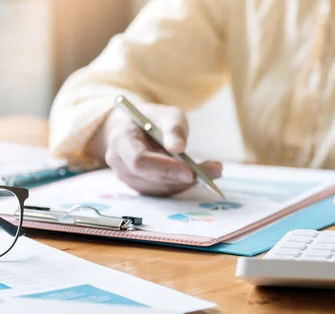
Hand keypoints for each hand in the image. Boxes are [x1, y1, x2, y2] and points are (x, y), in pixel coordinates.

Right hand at [102, 103, 221, 195]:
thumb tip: (179, 148)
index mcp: (121, 140)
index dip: (165, 168)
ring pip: (159, 188)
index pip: (139, 161)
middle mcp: (120, 163)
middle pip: (151, 178)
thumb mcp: (167, 114)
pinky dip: (184, 184)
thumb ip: (173, 129)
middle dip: (183, 177)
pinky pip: (163, 191)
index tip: (190, 170)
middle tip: (214, 171)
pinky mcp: (141, 187)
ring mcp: (128, 178)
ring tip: (214, 170)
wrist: (135, 128)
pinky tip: (201, 175)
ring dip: (188, 182)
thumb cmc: (153, 119)